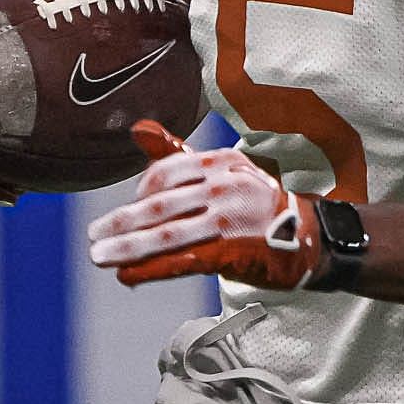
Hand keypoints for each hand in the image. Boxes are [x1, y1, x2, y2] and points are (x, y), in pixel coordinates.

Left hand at [86, 121, 324, 288]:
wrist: (309, 236)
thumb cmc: (257, 202)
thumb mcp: (225, 170)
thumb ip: (179, 154)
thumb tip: (138, 128)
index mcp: (220, 162)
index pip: (165, 174)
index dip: (140, 192)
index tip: (127, 210)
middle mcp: (224, 187)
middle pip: (160, 207)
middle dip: (121, 223)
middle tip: (94, 236)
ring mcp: (229, 220)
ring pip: (167, 235)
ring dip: (128, 248)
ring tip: (101, 257)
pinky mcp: (232, 252)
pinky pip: (184, 260)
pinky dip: (152, 269)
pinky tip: (129, 275)